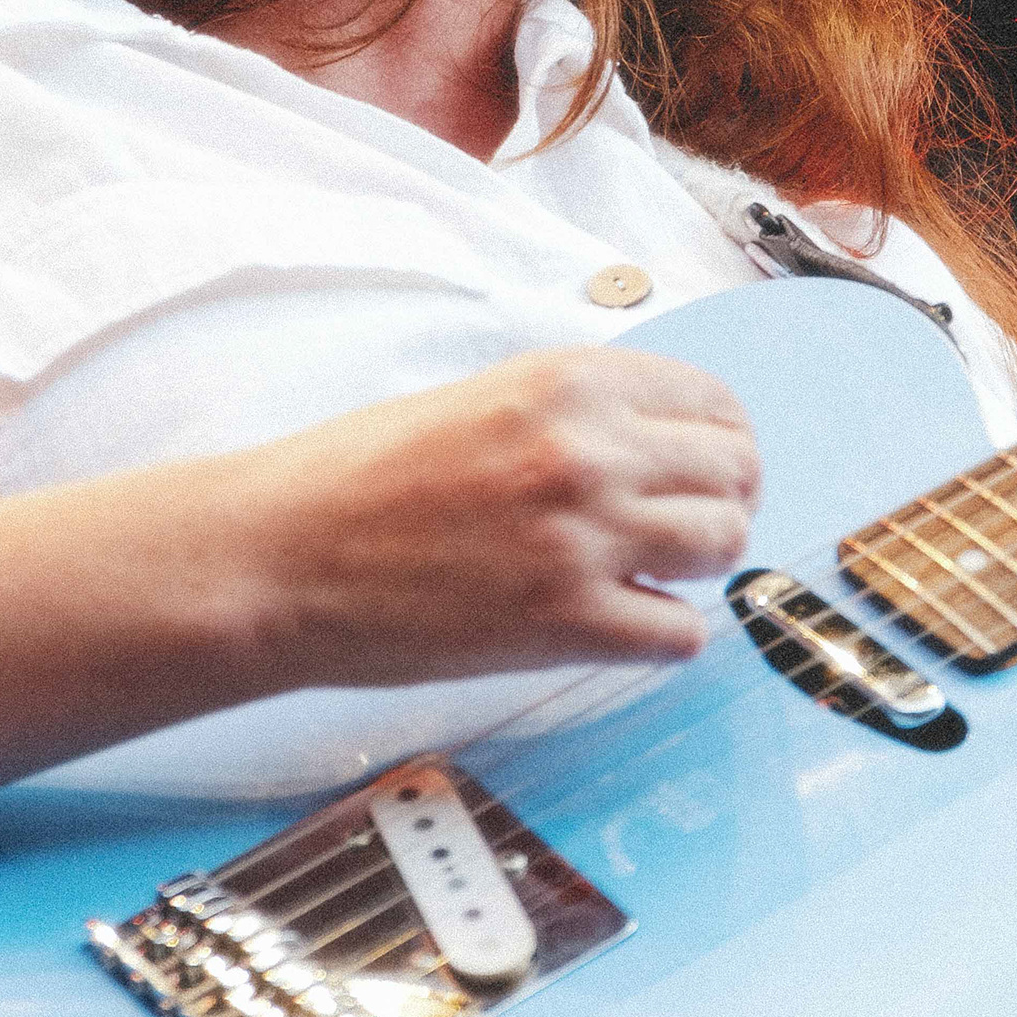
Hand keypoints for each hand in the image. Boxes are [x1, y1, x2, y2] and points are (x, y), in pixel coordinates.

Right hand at [197, 346, 760, 688]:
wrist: (280, 556)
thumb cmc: (359, 476)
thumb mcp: (483, 399)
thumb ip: (576, 411)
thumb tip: (660, 442)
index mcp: (568, 381)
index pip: (714, 403)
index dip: (720, 443)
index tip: (703, 471)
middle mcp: (588, 449)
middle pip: (735, 473)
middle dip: (721, 503)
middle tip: (683, 531)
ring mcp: (582, 536)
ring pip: (724, 547)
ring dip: (695, 567)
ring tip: (647, 574)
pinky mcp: (566, 622)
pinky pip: (681, 634)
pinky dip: (662, 635)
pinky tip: (619, 624)